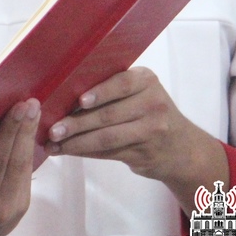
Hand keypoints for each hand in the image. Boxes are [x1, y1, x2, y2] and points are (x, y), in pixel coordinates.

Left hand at [45, 67, 227, 206]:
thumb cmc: (148, 112)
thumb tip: (62, 93)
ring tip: (53, 143)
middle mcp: (153, 104)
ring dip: (76, 142)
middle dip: (76, 123)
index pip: (122, 83)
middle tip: (52, 129)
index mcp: (147, 81)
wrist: (183, 149)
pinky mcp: (144, 154)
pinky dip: (85, 152)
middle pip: (109, 114)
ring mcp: (151, 131)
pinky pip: (108, 152)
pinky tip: (67, 151)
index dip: (100, 92)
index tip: (79, 101)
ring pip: (106, 137)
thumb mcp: (140, 92)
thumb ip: (112, 89)